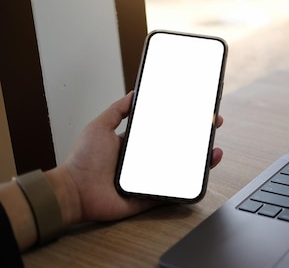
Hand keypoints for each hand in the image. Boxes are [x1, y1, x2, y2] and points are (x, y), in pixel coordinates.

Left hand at [48, 92, 224, 226]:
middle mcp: (145, 160)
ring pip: (182, 168)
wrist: (73, 192)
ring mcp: (150, 178)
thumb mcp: (99, 126)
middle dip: (198, 137)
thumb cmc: (82, 160)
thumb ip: (117, 110)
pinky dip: (191, 183)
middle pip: (178, 147)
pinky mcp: (151, 196)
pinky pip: (175, 190)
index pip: (164, 130)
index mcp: (136, 143)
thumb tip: (134, 93)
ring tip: (214, 150)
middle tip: (213, 126)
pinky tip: (204, 171)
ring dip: (202, 160)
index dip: (181, 121)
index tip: (196, 111)